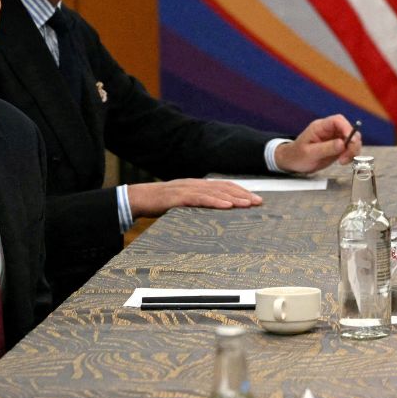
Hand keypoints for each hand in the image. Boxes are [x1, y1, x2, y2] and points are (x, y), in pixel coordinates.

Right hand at [126, 179, 263, 217]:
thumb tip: (214, 213)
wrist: (137, 199)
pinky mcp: (178, 197)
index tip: (255, 199)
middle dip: (242, 195)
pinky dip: (214, 202)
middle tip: (259, 202)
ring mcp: (186, 189)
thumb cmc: (159, 204)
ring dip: (233, 198)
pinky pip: (199, 199)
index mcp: (197, 185)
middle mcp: (194, 184)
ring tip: (247, 204)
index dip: (240, 191)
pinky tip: (226, 206)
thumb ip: (197, 205)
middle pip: (223, 188)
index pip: (223, 186)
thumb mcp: (182, 204)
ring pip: (215, 192)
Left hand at [273, 114, 356, 173]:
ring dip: (352, 151)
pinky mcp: (338, 147)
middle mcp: (329, 131)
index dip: (347, 128)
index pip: (338, 121)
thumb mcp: (310, 153)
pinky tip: (343, 161)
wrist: (292, 162)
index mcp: (320, 127)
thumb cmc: (297, 155)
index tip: (351, 141)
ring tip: (343, 161)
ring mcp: (335, 139)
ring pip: (352, 140)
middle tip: (348, 155)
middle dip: (352, 143)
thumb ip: (327, 148)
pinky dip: (351, 155)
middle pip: (348, 130)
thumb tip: (342, 143)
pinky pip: (350, 149)